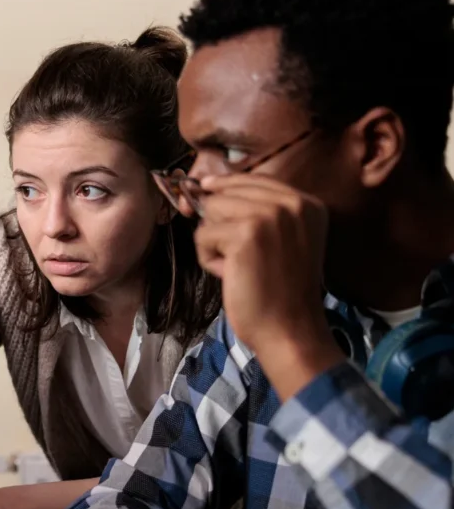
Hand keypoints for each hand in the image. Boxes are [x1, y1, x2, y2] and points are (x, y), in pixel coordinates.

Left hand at [194, 175, 343, 398]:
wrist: (289, 330)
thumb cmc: (280, 292)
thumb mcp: (285, 239)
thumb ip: (260, 211)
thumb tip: (207, 185)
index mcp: (306, 202)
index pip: (252, 178)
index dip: (225, 186)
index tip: (206, 186)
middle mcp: (291, 203)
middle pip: (227, 191)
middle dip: (221, 223)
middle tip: (241, 257)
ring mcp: (268, 216)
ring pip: (211, 210)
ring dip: (214, 241)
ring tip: (237, 267)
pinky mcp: (244, 234)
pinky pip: (202, 235)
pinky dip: (209, 259)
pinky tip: (231, 276)